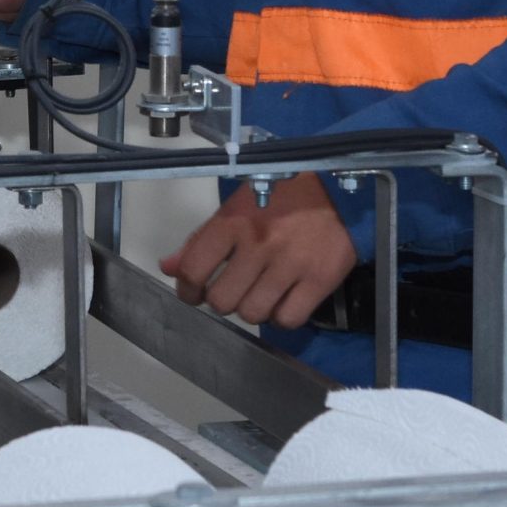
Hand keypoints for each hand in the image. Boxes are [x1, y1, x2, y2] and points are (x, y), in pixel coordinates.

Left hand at [160, 174, 357, 328]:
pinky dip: (282, 317)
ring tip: (259, 293)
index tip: (194, 293)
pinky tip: (283, 300)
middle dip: (222, 300)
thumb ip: (200, 239)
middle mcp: (260, 243)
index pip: (194, 270)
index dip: (188, 290)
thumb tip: (168, 267)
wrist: (338, 187)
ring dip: (252, 308)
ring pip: (253, 313)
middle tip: (232, 290)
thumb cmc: (281, 195)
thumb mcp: (236, 207)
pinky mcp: (320, 279)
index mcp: (234, 221)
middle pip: (222, 300)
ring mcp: (291, 263)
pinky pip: (288, 319)